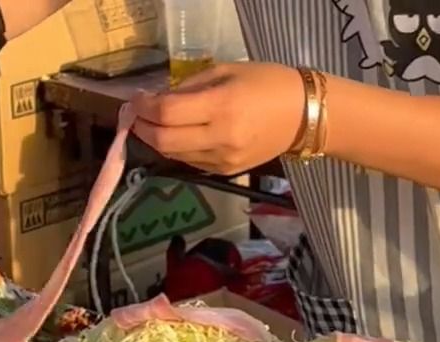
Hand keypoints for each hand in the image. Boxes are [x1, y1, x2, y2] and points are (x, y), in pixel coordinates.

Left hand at [132, 62, 306, 175]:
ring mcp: (223, 160)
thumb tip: (158, 99)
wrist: (304, 116)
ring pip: (174, 155)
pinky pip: (190, 162)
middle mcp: (220, 138)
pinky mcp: (227, 172)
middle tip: (137, 115)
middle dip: (143, 128)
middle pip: (164, 140)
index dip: (143, 108)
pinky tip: (178, 135)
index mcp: (222, 107)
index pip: (167, 113)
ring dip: (157, 140)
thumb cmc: (268, 83)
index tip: (136, 99)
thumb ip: (190, 86)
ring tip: (153, 124)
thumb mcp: (227, 71)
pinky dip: (177, 148)